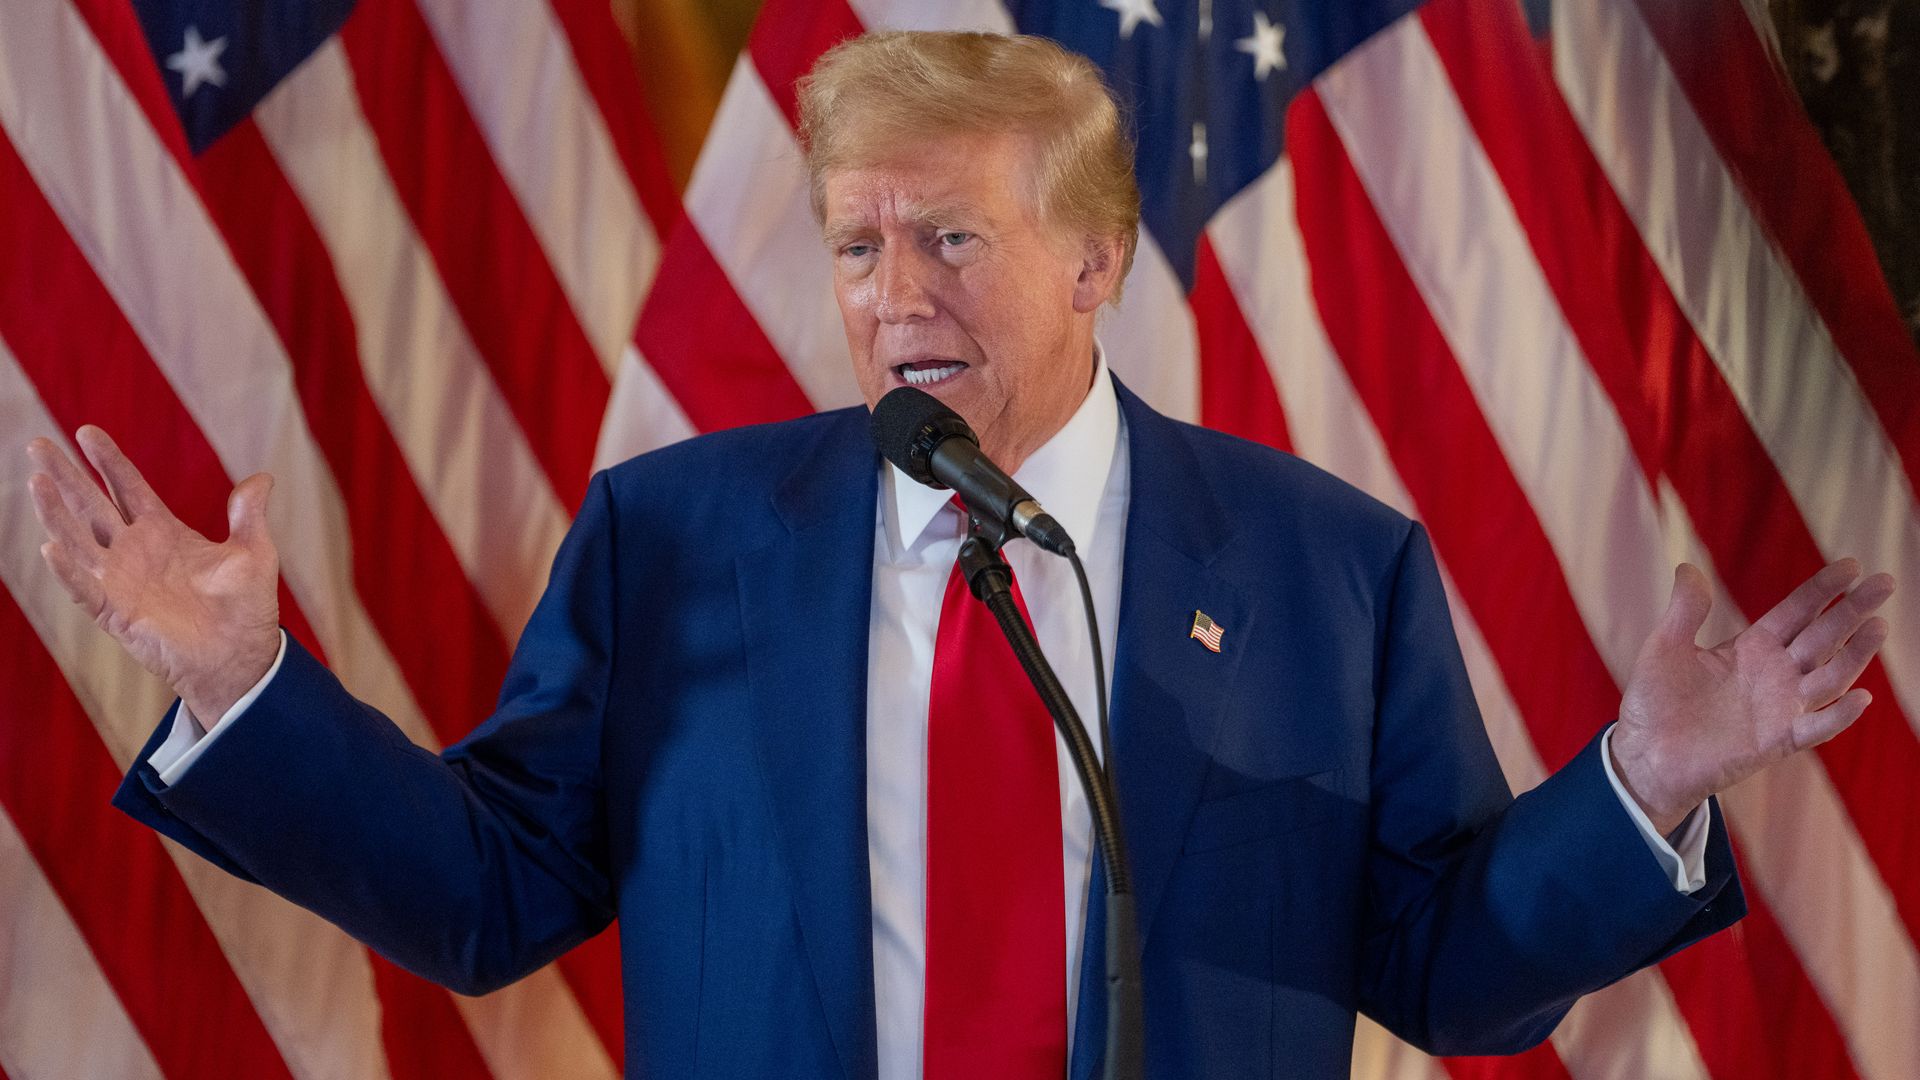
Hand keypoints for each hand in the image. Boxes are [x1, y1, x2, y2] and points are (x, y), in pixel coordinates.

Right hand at [26, 426, 280, 722]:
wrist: (241, 656)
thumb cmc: (246, 607)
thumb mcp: (253, 552)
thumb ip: (248, 514)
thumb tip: (262, 478)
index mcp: (163, 532)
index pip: (128, 488)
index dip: (108, 461)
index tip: (86, 432)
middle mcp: (134, 552)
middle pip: (92, 505)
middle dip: (66, 476)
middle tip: (39, 444)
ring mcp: (121, 580)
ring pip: (78, 539)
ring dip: (56, 513)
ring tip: (37, 480)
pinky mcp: (116, 612)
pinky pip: (85, 588)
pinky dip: (68, 570)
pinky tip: (51, 546)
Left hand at [1612, 560, 1892, 834]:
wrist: (1645, 755)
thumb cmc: (1656, 702)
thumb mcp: (1666, 647)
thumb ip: (1686, 610)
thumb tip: (1688, 567)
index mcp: (1752, 647)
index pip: (1797, 612)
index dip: (1823, 590)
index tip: (1851, 565)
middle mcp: (1774, 674)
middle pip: (1823, 636)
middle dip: (1853, 610)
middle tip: (1884, 582)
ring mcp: (1779, 708)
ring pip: (1829, 677)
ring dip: (1855, 654)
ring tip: (1878, 626)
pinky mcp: (1775, 742)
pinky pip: (1814, 727)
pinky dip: (1837, 715)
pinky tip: (1859, 697)